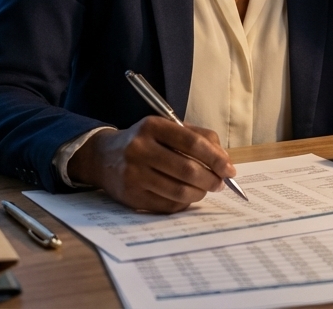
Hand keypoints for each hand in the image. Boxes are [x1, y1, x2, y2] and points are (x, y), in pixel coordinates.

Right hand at [67, 116, 235, 212]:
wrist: (103, 157)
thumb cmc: (144, 141)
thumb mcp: (166, 128)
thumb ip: (198, 137)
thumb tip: (224, 160)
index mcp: (152, 126)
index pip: (192, 143)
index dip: (215, 158)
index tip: (229, 169)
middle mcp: (140, 149)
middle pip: (187, 169)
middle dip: (211, 179)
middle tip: (220, 183)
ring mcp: (133, 174)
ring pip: (179, 191)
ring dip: (200, 193)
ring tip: (205, 189)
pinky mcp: (131, 196)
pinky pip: (167, 205)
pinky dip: (184, 202)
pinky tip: (186, 195)